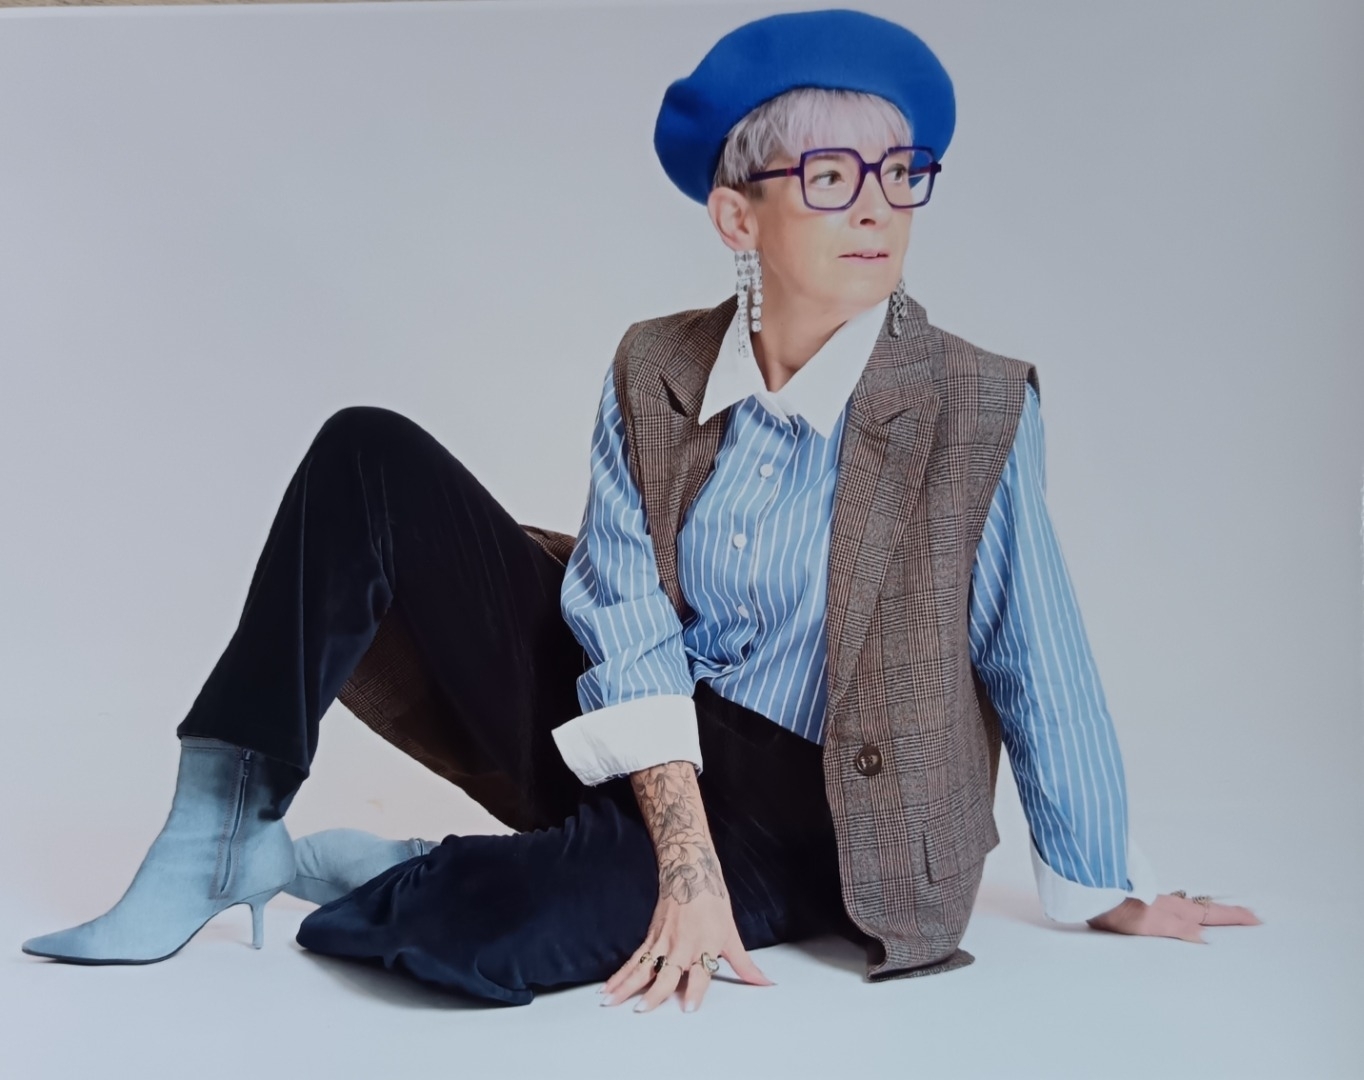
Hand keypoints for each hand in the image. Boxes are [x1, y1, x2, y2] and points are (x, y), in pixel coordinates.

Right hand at [598, 870, 773, 1012]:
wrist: (689, 872)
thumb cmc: (712, 903)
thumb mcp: (732, 934)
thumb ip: (744, 964)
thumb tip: (765, 982)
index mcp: (704, 945)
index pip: (700, 972)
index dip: (695, 990)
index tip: (689, 1008)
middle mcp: (682, 945)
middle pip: (666, 972)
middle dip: (654, 992)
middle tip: (643, 1010)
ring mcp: (663, 941)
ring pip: (643, 967)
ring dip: (626, 986)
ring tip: (610, 1002)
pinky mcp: (650, 937)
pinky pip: (634, 960)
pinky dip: (620, 975)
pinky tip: (608, 988)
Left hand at [1086, 892, 1261, 941]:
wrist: (1092, 894)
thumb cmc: (1120, 910)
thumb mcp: (1153, 924)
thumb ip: (1180, 930)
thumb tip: (1207, 939)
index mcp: (1177, 911)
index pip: (1213, 914)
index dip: (1235, 917)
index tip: (1257, 919)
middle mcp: (1172, 905)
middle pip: (1207, 910)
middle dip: (1229, 914)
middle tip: (1250, 916)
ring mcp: (1159, 903)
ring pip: (1193, 908)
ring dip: (1211, 913)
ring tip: (1224, 918)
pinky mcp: (1146, 905)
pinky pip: (1178, 909)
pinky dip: (1191, 912)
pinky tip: (1186, 917)